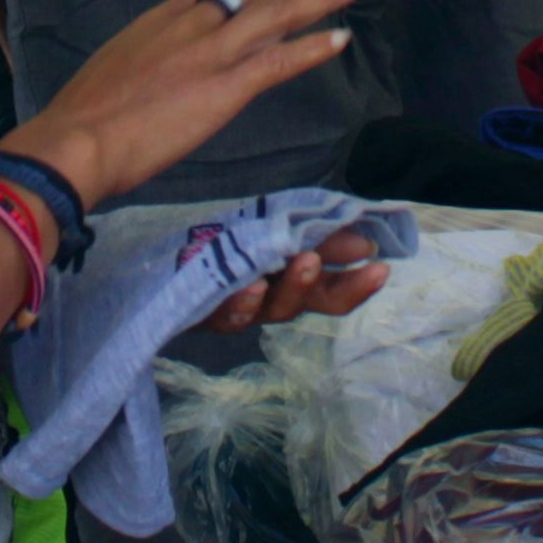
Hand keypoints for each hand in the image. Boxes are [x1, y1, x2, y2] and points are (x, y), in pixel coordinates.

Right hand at [5, 0, 362, 207]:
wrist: (74, 143)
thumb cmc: (81, 121)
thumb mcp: (115, 69)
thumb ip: (146, 61)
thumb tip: (162, 71)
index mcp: (158, 19)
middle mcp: (187, 25)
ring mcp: (207, 54)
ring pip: (275, 13)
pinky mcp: (223, 88)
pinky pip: (278, 61)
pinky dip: (312, 47)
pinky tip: (339, 39)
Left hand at [196, 229, 388, 334]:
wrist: (160, 262)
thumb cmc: (224, 243)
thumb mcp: (273, 229)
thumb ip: (316, 236)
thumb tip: (366, 240)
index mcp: (288, 283)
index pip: (331, 291)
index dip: (358, 284)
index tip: (382, 266)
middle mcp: (268, 301)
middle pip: (306, 305)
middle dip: (334, 287)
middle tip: (356, 261)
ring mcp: (236, 309)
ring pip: (269, 309)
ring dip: (292, 286)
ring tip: (305, 261)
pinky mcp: (203, 313)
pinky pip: (225, 314)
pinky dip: (240, 302)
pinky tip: (249, 287)